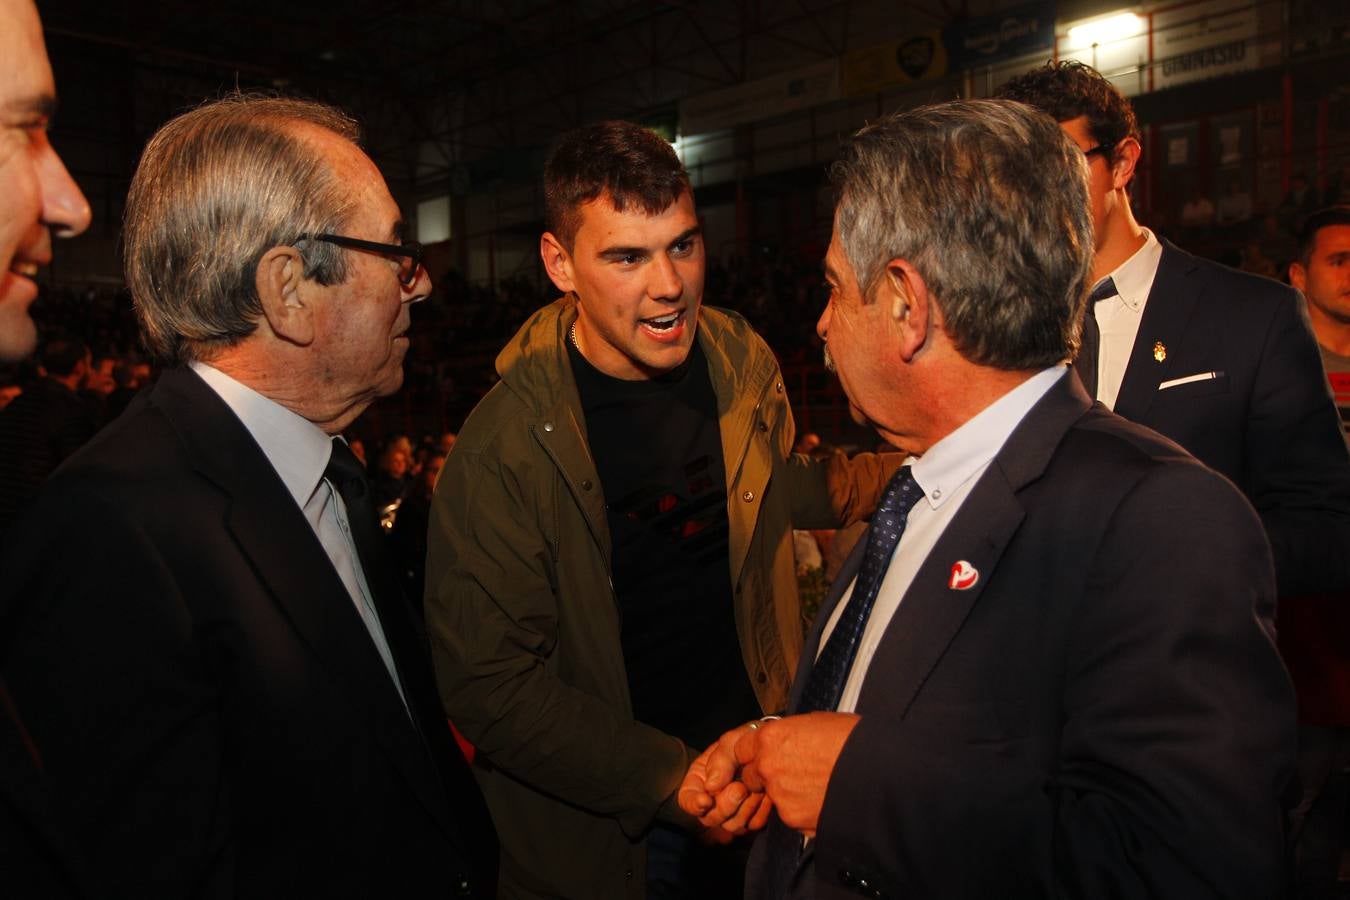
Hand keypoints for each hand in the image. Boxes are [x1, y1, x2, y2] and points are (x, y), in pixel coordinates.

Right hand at [679, 723, 757, 826]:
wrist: (771, 747)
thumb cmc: (746, 741)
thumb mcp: (731, 742)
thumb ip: (720, 760)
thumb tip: (711, 787)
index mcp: (700, 781)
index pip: (688, 801)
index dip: (695, 804)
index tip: (707, 800)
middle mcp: (713, 801)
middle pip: (710, 819)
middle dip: (725, 805)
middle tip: (740, 787)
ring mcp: (733, 813)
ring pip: (732, 825)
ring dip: (746, 807)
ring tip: (755, 786)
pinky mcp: (753, 818)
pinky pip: (754, 824)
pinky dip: (761, 810)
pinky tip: (765, 793)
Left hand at [732, 712, 859, 837]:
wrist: (879, 770)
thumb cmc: (853, 739)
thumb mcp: (815, 723)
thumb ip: (790, 734)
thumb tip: (786, 740)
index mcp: (771, 737)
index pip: (740, 748)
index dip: (752, 754)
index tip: (760, 757)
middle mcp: (768, 766)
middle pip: (752, 776)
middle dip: (766, 776)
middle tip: (793, 773)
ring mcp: (780, 796)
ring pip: (773, 797)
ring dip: (788, 794)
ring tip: (818, 786)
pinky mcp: (794, 819)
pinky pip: (791, 815)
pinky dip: (803, 810)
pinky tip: (825, 800)